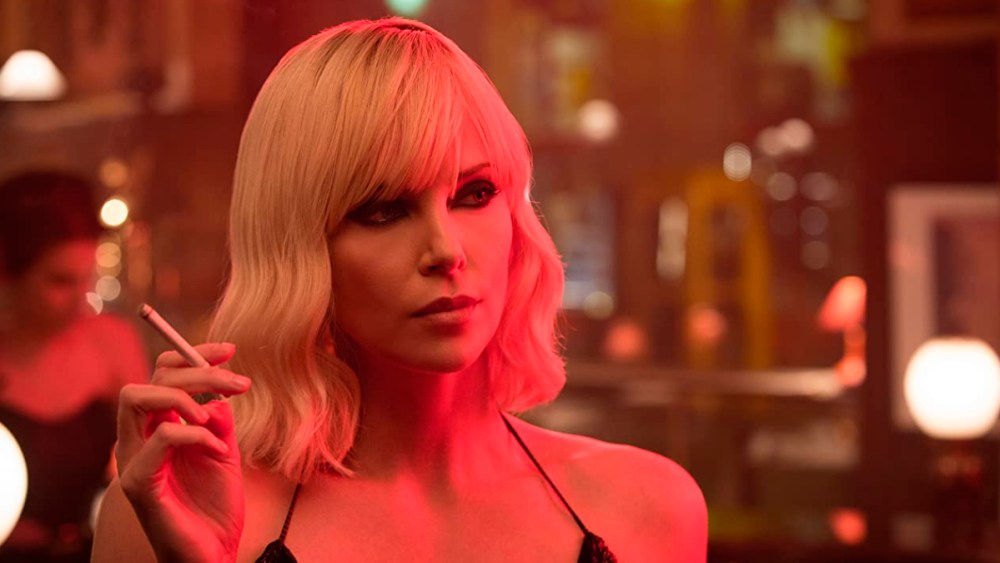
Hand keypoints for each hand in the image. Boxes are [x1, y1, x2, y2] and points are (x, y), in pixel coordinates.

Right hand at [115, 343, 250, 562]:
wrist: (213, 552)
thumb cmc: (214, 505)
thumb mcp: (224, 451)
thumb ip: (219, 420)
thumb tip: (218, 394)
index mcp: (156, 427)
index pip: (163, 374)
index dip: (194, 354)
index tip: (231, 351)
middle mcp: (138, 439)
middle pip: (150, 377)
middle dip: (196, 370)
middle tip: (237, 383)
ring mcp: (134, 460)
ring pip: (136, 397)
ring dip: (182, 395)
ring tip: (213, 417)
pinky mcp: (140, 483)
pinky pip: (160, 438)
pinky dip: (194, 433)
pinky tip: (217, 449)